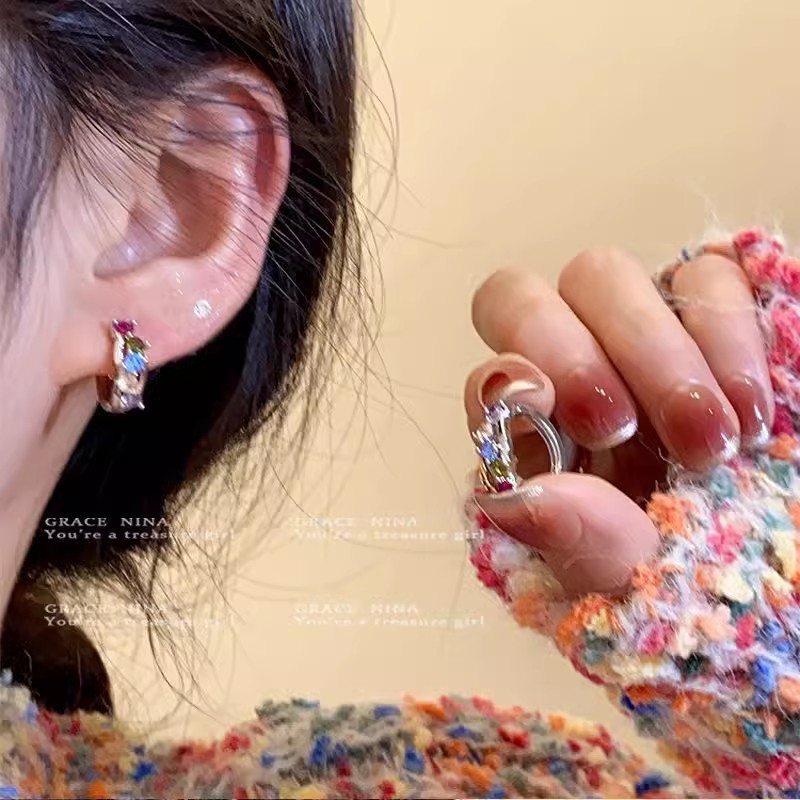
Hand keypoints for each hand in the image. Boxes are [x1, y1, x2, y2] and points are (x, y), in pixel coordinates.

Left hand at [464, 246, 773, 596]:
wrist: (773, 564)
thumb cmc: (682, 571)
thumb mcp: (628, 575)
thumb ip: (575, 539)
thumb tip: (517, 500)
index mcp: (530, 432)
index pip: (486, 370)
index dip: (512, 381)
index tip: (574, 425)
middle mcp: (567, 367)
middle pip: (522, 297)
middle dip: (574, 357)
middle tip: (624, 429)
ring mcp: (634, 333)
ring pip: (603, 276)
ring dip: (657, 354)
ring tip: (715, 443)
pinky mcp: (709, 317)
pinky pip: (705, 277)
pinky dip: (728, 332)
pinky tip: (753, 411)